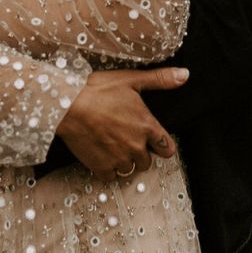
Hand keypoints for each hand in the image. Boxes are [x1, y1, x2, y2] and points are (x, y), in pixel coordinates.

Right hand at [56, 67, 188, 181]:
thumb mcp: (131, 79)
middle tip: (127, 139)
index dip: (162, 145)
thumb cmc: (98, 89)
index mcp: (147, 126)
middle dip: (141, 153)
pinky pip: (111, 177)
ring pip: (130, 169)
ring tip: (113, 146)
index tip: (154, 142)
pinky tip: (102, 155)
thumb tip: (185, 75)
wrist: (66, 105)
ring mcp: (119, 158)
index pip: (167, 148)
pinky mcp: (101, 166)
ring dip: (125, 161)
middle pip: (147, 161)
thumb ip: (160, 80)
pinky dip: (108, 169)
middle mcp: (136, 145)